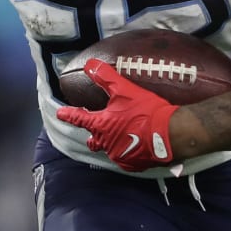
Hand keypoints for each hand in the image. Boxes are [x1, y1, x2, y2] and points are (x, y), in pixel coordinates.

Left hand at [56, 59, 179, 171]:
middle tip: (95, 133)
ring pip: (111, 149)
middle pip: (94, 141)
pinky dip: (129, 152)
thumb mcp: (125, 90)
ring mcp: (120, 156)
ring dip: (114, 142)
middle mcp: (106, 143)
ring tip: (125, 135)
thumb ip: (106, 77)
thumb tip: (90, 65)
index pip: (80, 118)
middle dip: (93, 137)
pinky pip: (126, 159)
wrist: (170, 133)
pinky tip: (138, 145)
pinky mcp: (133, 165)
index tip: (61, 113)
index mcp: (101, 125)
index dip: (69, 114)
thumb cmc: (146, 111)